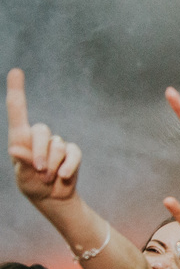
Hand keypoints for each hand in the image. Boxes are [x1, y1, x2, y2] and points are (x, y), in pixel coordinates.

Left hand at [7, 69, 82, 203]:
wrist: (52, 197)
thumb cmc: (31, 185)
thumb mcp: (23, 177)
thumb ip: (22, 163)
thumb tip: (15, 149)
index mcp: (20, 138)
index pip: (17, 110)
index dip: (17, 90)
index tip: (16, 71)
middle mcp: (37, 137)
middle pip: (41, 131)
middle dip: (40, 153)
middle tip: (40, 172)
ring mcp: (56, 144)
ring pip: (58, 146)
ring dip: (53, 165)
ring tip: (48, 178)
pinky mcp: (71, 153)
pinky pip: (74, 153)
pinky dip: (69, 166)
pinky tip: (63, 176)